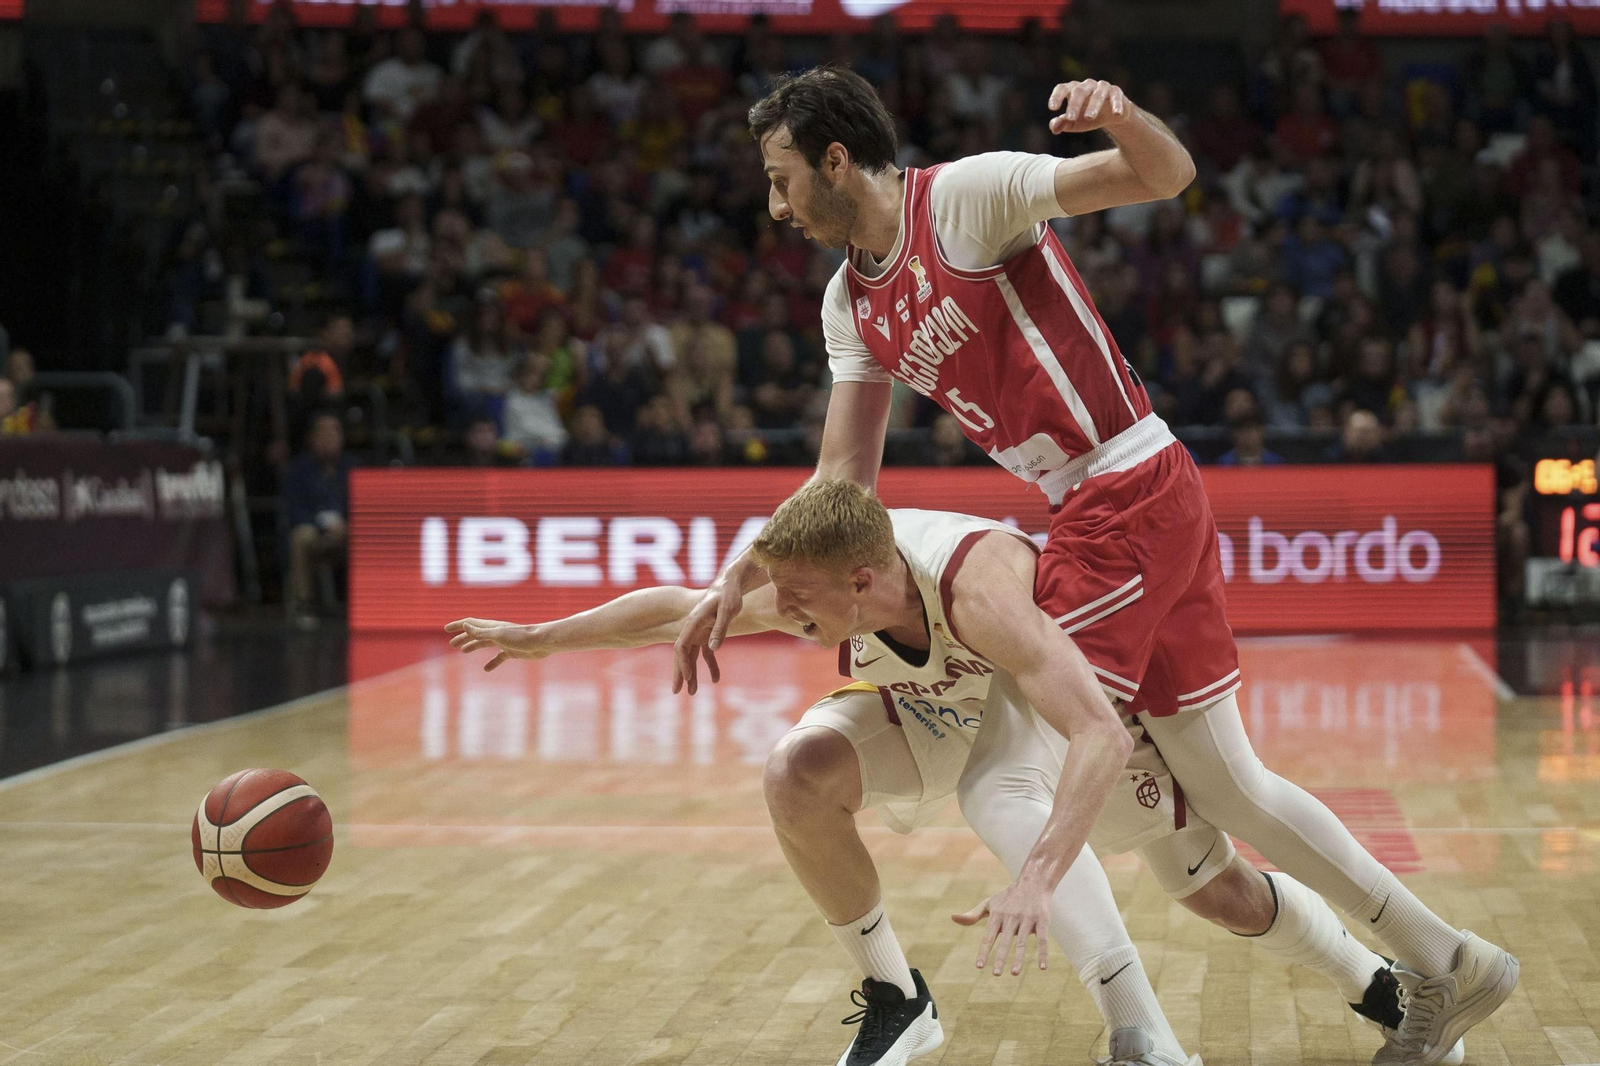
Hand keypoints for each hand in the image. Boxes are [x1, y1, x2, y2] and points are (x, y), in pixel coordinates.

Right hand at [444, 618, 550, 670]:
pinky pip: (498, 657)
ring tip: (463, 651)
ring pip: (485, 643)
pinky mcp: (512, 651)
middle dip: (463, 637)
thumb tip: (465, 625)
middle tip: (451, 644)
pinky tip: (486, 669)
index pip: (470, 623)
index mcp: (491, 627)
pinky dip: (492, 662)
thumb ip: (481, 632)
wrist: (542, 642)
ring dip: (473, 646)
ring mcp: (504, 642)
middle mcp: (496, 632)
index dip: (458, 625)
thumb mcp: (498, 635)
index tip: (446, 629)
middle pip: (476, 634)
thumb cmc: (521, 637)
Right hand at [671, 575, 744, 693]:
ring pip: (693, 656)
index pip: (682, 646)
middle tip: (677, 692)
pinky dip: (710, 666)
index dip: (682, 663)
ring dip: (693, 673)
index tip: (687, 678)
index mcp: (693, 621)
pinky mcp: (708, 633)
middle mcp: (693, 628)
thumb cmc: (729, 593)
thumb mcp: (727, 610)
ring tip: (693, 692)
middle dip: (680, 673)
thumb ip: (720, 628)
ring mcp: (700, 631)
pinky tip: (716, 679)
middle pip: (682, 654)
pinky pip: (706, 653)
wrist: (732, 582)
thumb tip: (714, 648)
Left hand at [951, 879, 1051, 975]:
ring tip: (1014, 973)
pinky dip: (1043, 953)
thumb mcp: (989, 904)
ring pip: (1022, 942)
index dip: (984, 951)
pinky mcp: (1042, 919)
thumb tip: (952, 918)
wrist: (1033, 881)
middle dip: (1001, 958)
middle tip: (996, 974)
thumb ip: (972, 915)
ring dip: (1019, 958)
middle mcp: (1011, 917)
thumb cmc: (1008, 897)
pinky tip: (1043, 967)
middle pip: (1005, 941)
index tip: (979, 966)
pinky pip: (1043, 939)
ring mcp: (1027, 918)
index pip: (989, 936)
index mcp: (997, 915)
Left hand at [1048, 80, 1133, 135]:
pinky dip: (1116, 104)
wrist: (1110, 116)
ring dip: (1093, 105)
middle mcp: (1087, 86)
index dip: (1056, 96)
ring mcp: (1102, 87)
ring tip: (1089, 118)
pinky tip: (1116, 114)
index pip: (1063, 88)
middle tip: (1070, 118)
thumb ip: (1062, 124)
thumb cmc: (1087, 118)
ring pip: (1097, 93)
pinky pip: (1115, 96)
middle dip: (1074, 104)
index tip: (1052, 108)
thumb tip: (1054, 126)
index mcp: (1073, 90)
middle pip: (1079, 91)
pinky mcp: (1116, 92)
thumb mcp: (1073, 123)